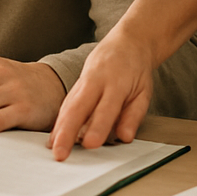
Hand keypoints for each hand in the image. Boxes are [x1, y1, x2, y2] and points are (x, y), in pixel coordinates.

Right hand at [47, 31, 153, 161]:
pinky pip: (66, 103)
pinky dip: (58, 121)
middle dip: (68, 131)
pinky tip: (53, 137)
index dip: (98, 126)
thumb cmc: (136, 69)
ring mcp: (84, 79)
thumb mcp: (144, 91)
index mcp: (117, 81)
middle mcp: (96, 79)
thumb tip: (124, 137)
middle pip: (79, 106)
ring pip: (68, 104)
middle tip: (60, 153)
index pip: (106, 107)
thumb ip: (134, 115)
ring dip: (59, 128)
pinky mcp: (77, 83)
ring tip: (52, 149)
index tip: (90, 144)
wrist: (127, 41)